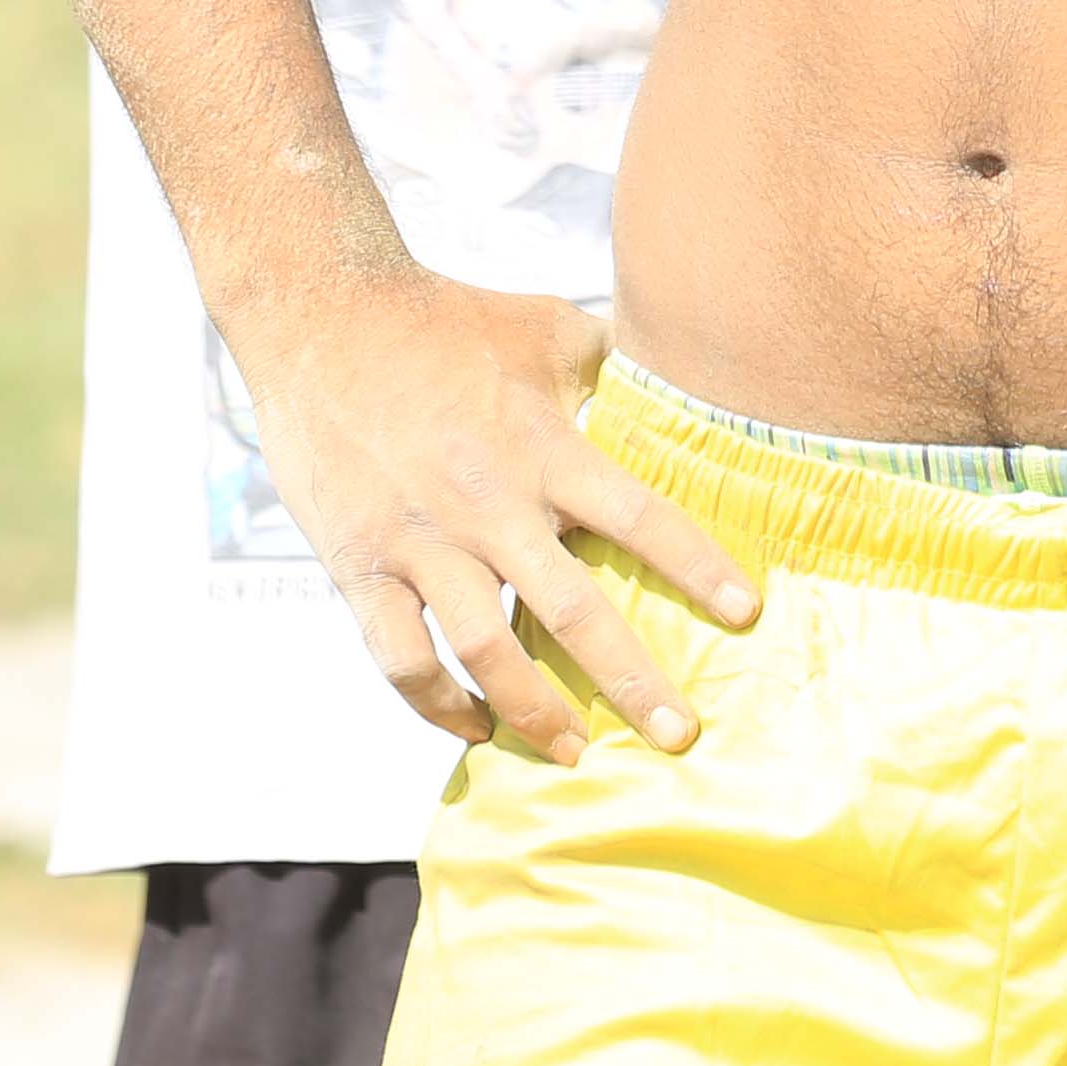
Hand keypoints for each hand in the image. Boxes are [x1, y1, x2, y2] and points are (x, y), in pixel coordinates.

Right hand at [231, 266, 757, 761]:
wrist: (322, 315)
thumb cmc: (443, 316)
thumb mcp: (544, 324)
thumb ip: (612, 362)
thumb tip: (679, 375)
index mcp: (540, 444)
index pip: (636, 514)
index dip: (695, 564)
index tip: (744, 612)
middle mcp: (486, 502)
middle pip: (571, 609)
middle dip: (631, 679)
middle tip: (679, 734)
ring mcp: (420, 540)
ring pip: (485, 648)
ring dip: (534, 711)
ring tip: (577, 750)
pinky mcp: (360, 565)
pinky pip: (401, 656)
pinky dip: (437, 703)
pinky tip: (472, 725)